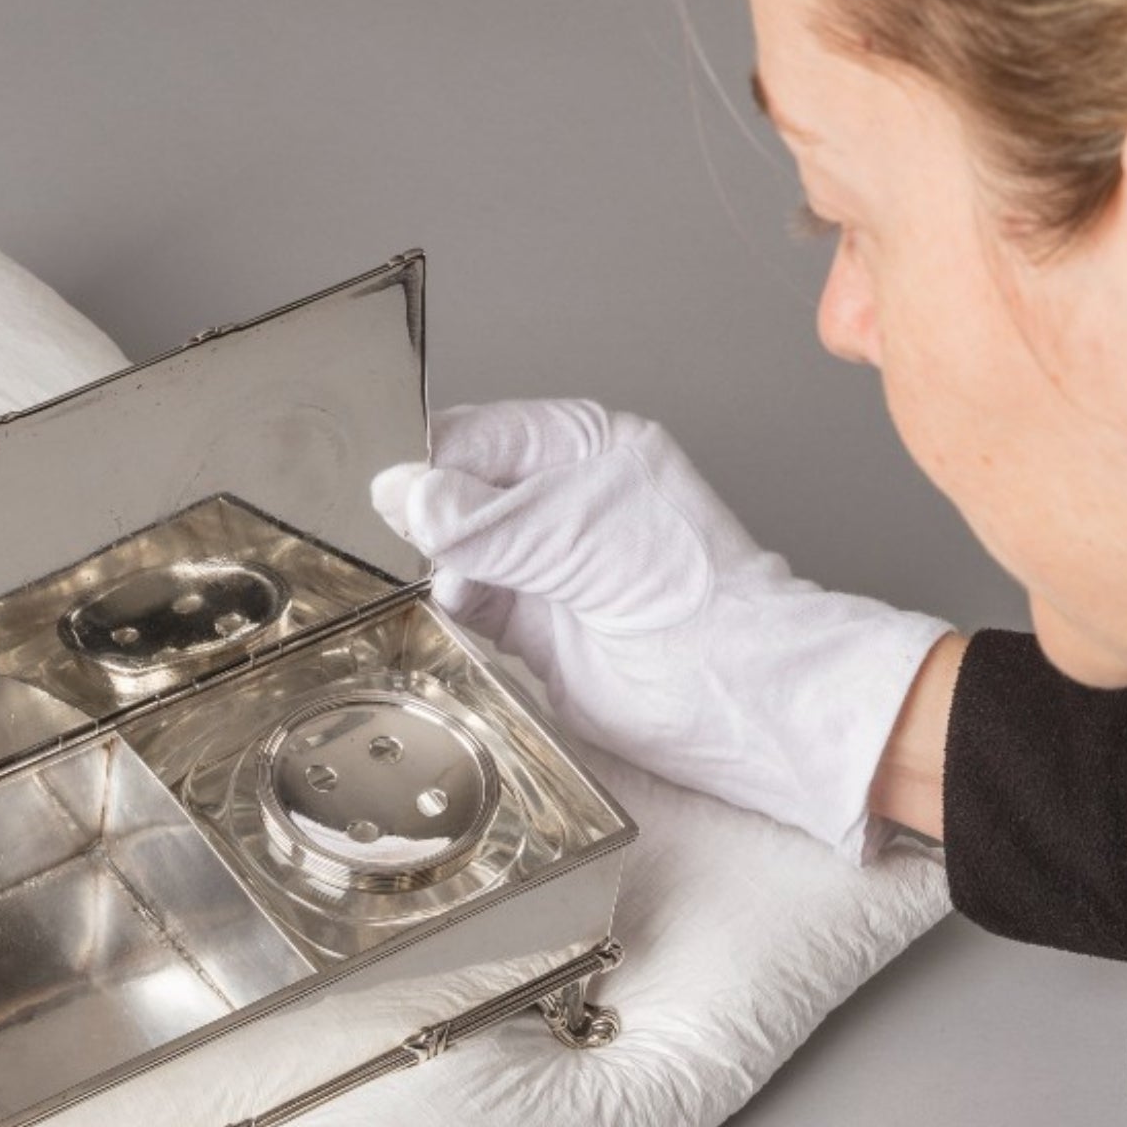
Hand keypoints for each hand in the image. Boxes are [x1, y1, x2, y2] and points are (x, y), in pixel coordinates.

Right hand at [371, 398, 953, 858]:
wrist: (734, 694)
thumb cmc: (690, 597)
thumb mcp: (576, 532)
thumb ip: (484, 517)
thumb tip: (402, 493)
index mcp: (584, 444)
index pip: (479, 433)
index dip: (431, 456)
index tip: (392, 485)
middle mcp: (560, 497)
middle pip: (458, 489)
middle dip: (428, 511)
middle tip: (419, 535)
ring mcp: (544, 562)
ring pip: (455, 547)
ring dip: (439, 561)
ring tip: (456, 577)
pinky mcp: (531, 624)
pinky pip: (467, 600)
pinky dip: (450, 602)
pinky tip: (458, 605)